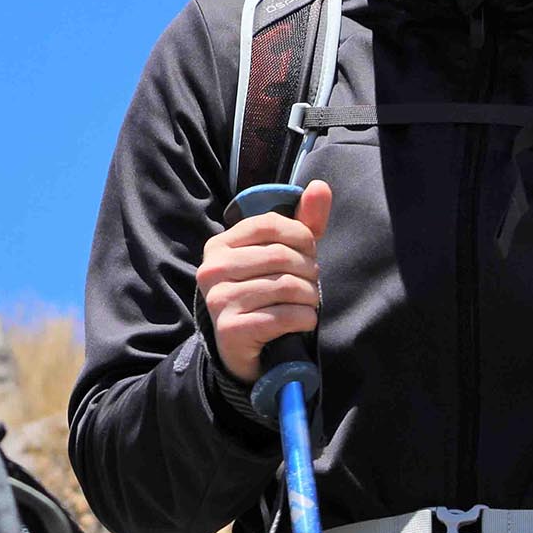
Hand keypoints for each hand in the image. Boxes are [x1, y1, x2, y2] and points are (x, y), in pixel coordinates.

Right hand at [196, 180, 331, 384]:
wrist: (242, 347)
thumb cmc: (264, 291)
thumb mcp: (281, 254)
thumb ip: (303, 221)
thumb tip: (321, 186)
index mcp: (219, 245)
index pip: (268, 224)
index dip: (300, 235)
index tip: (310, 250)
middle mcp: (211, 270)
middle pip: (279, 256)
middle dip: (309, 269)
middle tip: (313, 282)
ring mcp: (218, 300)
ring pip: (285, 286)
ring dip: (310, 296)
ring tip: (309, 301)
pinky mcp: (231, 329)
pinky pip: (283, 316)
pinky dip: (305, 318)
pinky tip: (305, 320)